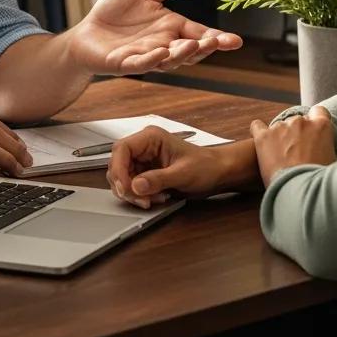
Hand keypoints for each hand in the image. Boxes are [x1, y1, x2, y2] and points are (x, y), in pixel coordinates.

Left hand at [68, 0, 242, 75]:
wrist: (87, 30)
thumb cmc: (117, 12)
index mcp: (172, 27)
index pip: (200, 34)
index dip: (217, 39)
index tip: (235, 41)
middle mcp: (163, 44)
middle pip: (189, 50)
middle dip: (204, 47)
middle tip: (216, 41)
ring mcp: (145, 56)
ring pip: (168, 60)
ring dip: (181, 54)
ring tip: (192, 44)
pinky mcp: (124, 63)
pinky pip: (140, 64)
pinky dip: (150, 60)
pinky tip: (159, 52)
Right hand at [106, 126, 256, 208]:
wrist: (217, 172)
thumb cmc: (205, 166)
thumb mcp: (183, 174)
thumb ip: (158, 179)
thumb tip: (135, 185)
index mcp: (151, 137)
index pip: (122, 149)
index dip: (118, 169)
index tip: (125, 188)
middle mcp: (144, 146)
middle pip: (118, 164)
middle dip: (125, 184)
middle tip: (139, 199)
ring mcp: (144, 159)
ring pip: (123, 177)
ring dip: (133, 192)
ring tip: (152, 200)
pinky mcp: (146, 172)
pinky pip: (133, 185)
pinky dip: (140, 195)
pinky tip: (156, 198)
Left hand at [250, 106, 336, 186]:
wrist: (300, 194)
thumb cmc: (321, 184)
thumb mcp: (335, 164)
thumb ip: (330, 151)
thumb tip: (329, 154)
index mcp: (321, 126)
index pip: (319, 112)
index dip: (315, 121)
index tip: (313, 133)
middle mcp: (300, 122)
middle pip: (298, 121)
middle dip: (297, 134)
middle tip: (298, 154)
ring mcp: (280, 127)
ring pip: (279, 127)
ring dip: (281, 138)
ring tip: (282, 159)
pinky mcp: (263, 136)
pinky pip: (257, 126)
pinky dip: (259, 133)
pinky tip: (262, 145)